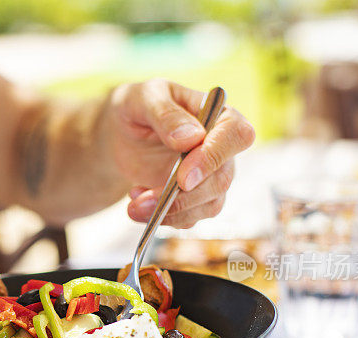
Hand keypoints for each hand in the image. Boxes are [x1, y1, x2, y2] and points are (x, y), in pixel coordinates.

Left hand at [104, 79, 254, 227]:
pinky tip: (140, 204)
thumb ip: (166, 114)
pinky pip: (191, 218)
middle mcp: (221, 148)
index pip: (236, 135)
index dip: (213, 158)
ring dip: (171, 212)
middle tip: (144, 199)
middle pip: (221, 179)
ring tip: (135, 205)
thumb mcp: (143, 99)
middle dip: (183, 197)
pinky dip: (165, 218)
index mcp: (218, 114)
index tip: (184, 178)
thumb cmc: (137, 107)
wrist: (121, 134)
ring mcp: (211, 176)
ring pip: (209, 205)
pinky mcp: (196, 198)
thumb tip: (191, 137)